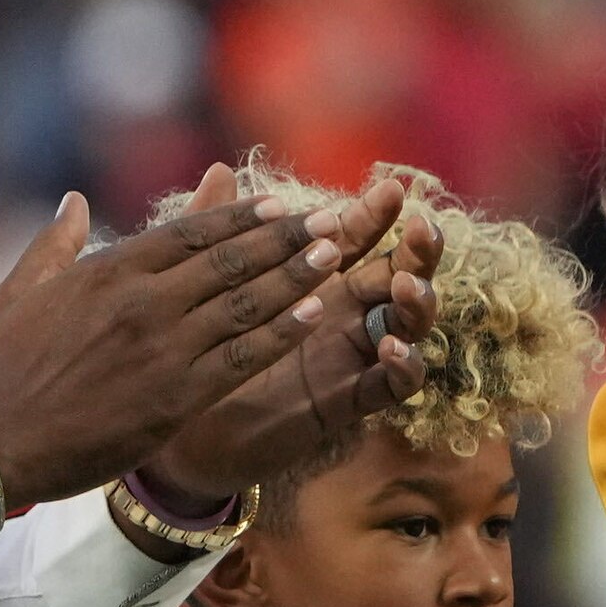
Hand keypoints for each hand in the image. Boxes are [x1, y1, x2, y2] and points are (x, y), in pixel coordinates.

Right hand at [0, 165, 407, 510]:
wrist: (4, 442)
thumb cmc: (11, 367)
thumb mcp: (21, 291)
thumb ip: (56, 241)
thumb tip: (76, 200)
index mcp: (111, 271)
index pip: (191, 233)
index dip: (241, 217)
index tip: (279, 205)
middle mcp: (144, 301)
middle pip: (230, 261)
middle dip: (285, 238)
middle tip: (330, 220)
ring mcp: (166, 349)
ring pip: (246, 304)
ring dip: (296, 276)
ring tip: (335, 254)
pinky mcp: (179, 395)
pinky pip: (245, 356)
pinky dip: (284, 331)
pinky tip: (316, 311)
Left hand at [150, 190, 441, 500]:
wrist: (183, 436)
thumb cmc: (198, 354)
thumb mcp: (207, 288)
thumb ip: (218, 233)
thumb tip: (217, 170)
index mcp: (316, 281)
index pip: (356, 240)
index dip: (375, 215)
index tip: (389, 189)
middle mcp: (343, 315)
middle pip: (397, 276)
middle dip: (417, 254)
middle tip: (422, 231)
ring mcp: (350, 358)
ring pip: (406, 327)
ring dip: (416, 306)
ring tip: (406, 288)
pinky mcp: (347, 401)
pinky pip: (390, 386)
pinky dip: (403, 366)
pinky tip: (392, 347)